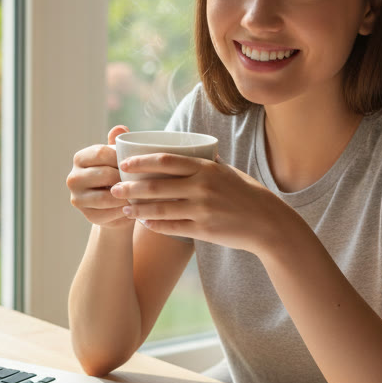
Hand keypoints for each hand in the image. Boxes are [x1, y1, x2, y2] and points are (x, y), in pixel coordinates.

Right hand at [67, 125, 133, 228]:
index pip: (100, 153)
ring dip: (126, 196)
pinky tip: (135, 208)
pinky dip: (124, 211)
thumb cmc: (118, 175)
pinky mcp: (87, 216)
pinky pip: (109, 214)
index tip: (137, 161)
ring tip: (141, 194)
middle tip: (143, 179)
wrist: (116, 205)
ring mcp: (78, 198)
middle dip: (125, 177)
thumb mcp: (118, 158)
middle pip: (104, 175)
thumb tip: (120, 128)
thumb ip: (118, 144)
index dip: (121, 157)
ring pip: (106, 197)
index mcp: (80, 158)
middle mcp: (73, 178)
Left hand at [110, 153, 290, 252]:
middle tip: (114, 188)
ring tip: (124, 209)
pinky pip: (172, 228)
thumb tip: (183, 152)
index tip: (124, 164)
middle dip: (130, 188)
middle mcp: (202, 187)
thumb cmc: (246, 194)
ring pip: (160, 209)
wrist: (267, 223)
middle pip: (156, 186)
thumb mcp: (226, 172)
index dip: (141, 162)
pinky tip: (143, 224)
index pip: (166, 161)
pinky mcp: (203, 230)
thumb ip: (204, 164)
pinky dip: (155, 226)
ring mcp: (202, 210)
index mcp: (206, 168)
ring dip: (138, 210)